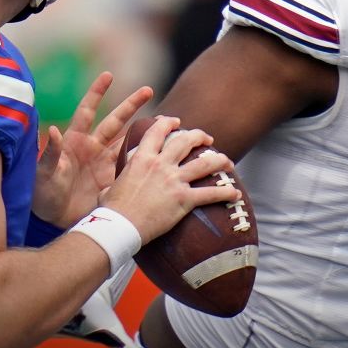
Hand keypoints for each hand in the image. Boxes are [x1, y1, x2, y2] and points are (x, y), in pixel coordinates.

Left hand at [32, 72, 153, 227]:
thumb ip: (51, 154)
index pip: (87, 112)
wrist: (52, 219)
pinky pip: (132, 166)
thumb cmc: (42, 193)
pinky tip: (161, 152)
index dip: (97, 93)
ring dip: (145, 131)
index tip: (108, 76)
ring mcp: (104, 164)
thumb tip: (53, 131)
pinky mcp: (113, 180)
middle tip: (148, 90)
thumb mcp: (44, 173)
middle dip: (131, 105)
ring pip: (128, 142)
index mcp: (75, 142)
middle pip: (115, 122)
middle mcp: (92, 148)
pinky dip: (145, 159)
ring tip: (165, 121)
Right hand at [104, 116, 238, 243]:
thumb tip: (112, 185)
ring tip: (228, 161)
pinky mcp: (184, 199)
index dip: (169, 123)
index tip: (177, 122)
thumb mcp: (111, 185)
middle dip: (199, 137)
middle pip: (185, 142)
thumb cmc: (111, 209)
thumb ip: (119, 180)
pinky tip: (236, 193)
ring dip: (219, 160)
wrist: (120, 225)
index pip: (158, 132)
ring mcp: (174, 181)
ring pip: (204, 164)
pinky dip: (226, 193)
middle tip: (207, 139)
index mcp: (142, 158)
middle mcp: (160, 165)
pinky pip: (210, 194)